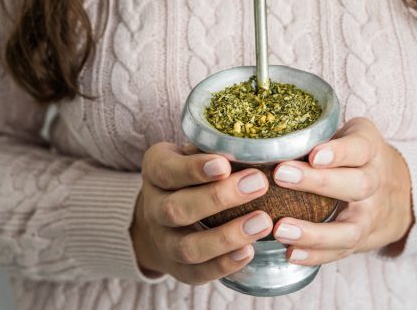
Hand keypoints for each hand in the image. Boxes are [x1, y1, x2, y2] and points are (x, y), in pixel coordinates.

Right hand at [130, 142, 272, 284]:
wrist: (163, 217)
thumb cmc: (192, 173)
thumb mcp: (194, 151)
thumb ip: (216, 147)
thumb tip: (257, 144)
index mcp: (155, 170)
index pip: (167, 171)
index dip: (194, 169)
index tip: (225, 164)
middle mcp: (153, 208)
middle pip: (176, 210)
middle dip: (219, 198)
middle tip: (258, 184)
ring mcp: (163, 242)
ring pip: (187, 247)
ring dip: (227, 237)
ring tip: (262, 222)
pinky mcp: (178, 270)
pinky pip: (197, 273)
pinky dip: (224, 265)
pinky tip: (250, 251)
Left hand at [271, 117, 413, 264]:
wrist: (402, 191)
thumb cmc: (359, 156)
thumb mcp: (351, 134)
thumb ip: (322, 134)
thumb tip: (271, 137)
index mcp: (371, 150)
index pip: (359, 149)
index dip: (338, 152)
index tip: (314, 154)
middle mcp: (376, 183)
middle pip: (356, 185)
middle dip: (318, 182)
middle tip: (281, 175)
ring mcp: (371, 216)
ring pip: (349, 229)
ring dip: (314, 233)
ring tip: (280, 229)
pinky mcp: (362, 241)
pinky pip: (341, 252)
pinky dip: (316, 256)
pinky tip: (291, 253)